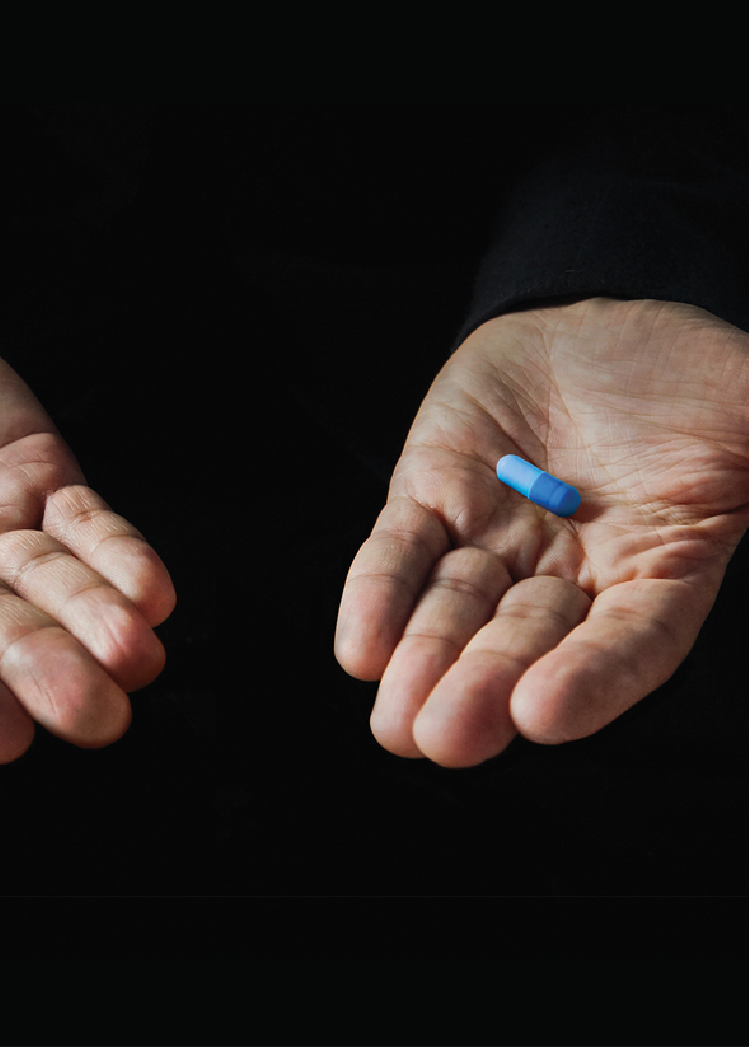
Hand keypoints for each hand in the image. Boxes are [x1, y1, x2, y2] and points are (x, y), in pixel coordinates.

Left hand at [334, 298, 748, 766]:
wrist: (591, 329)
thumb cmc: (684, 377)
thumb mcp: (748, 407)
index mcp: (654, 568)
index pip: (628, 640)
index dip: (590, 678)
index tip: (543, 715)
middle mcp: (565, 572)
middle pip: (524, 641)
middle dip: (482, 686)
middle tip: (445, 740)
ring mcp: (491, 538)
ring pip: (452, 610)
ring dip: (423, 660)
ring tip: (397, 721)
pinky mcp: (430, 497)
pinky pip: (397, 551)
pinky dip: (377, 595)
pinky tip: (359, 648)